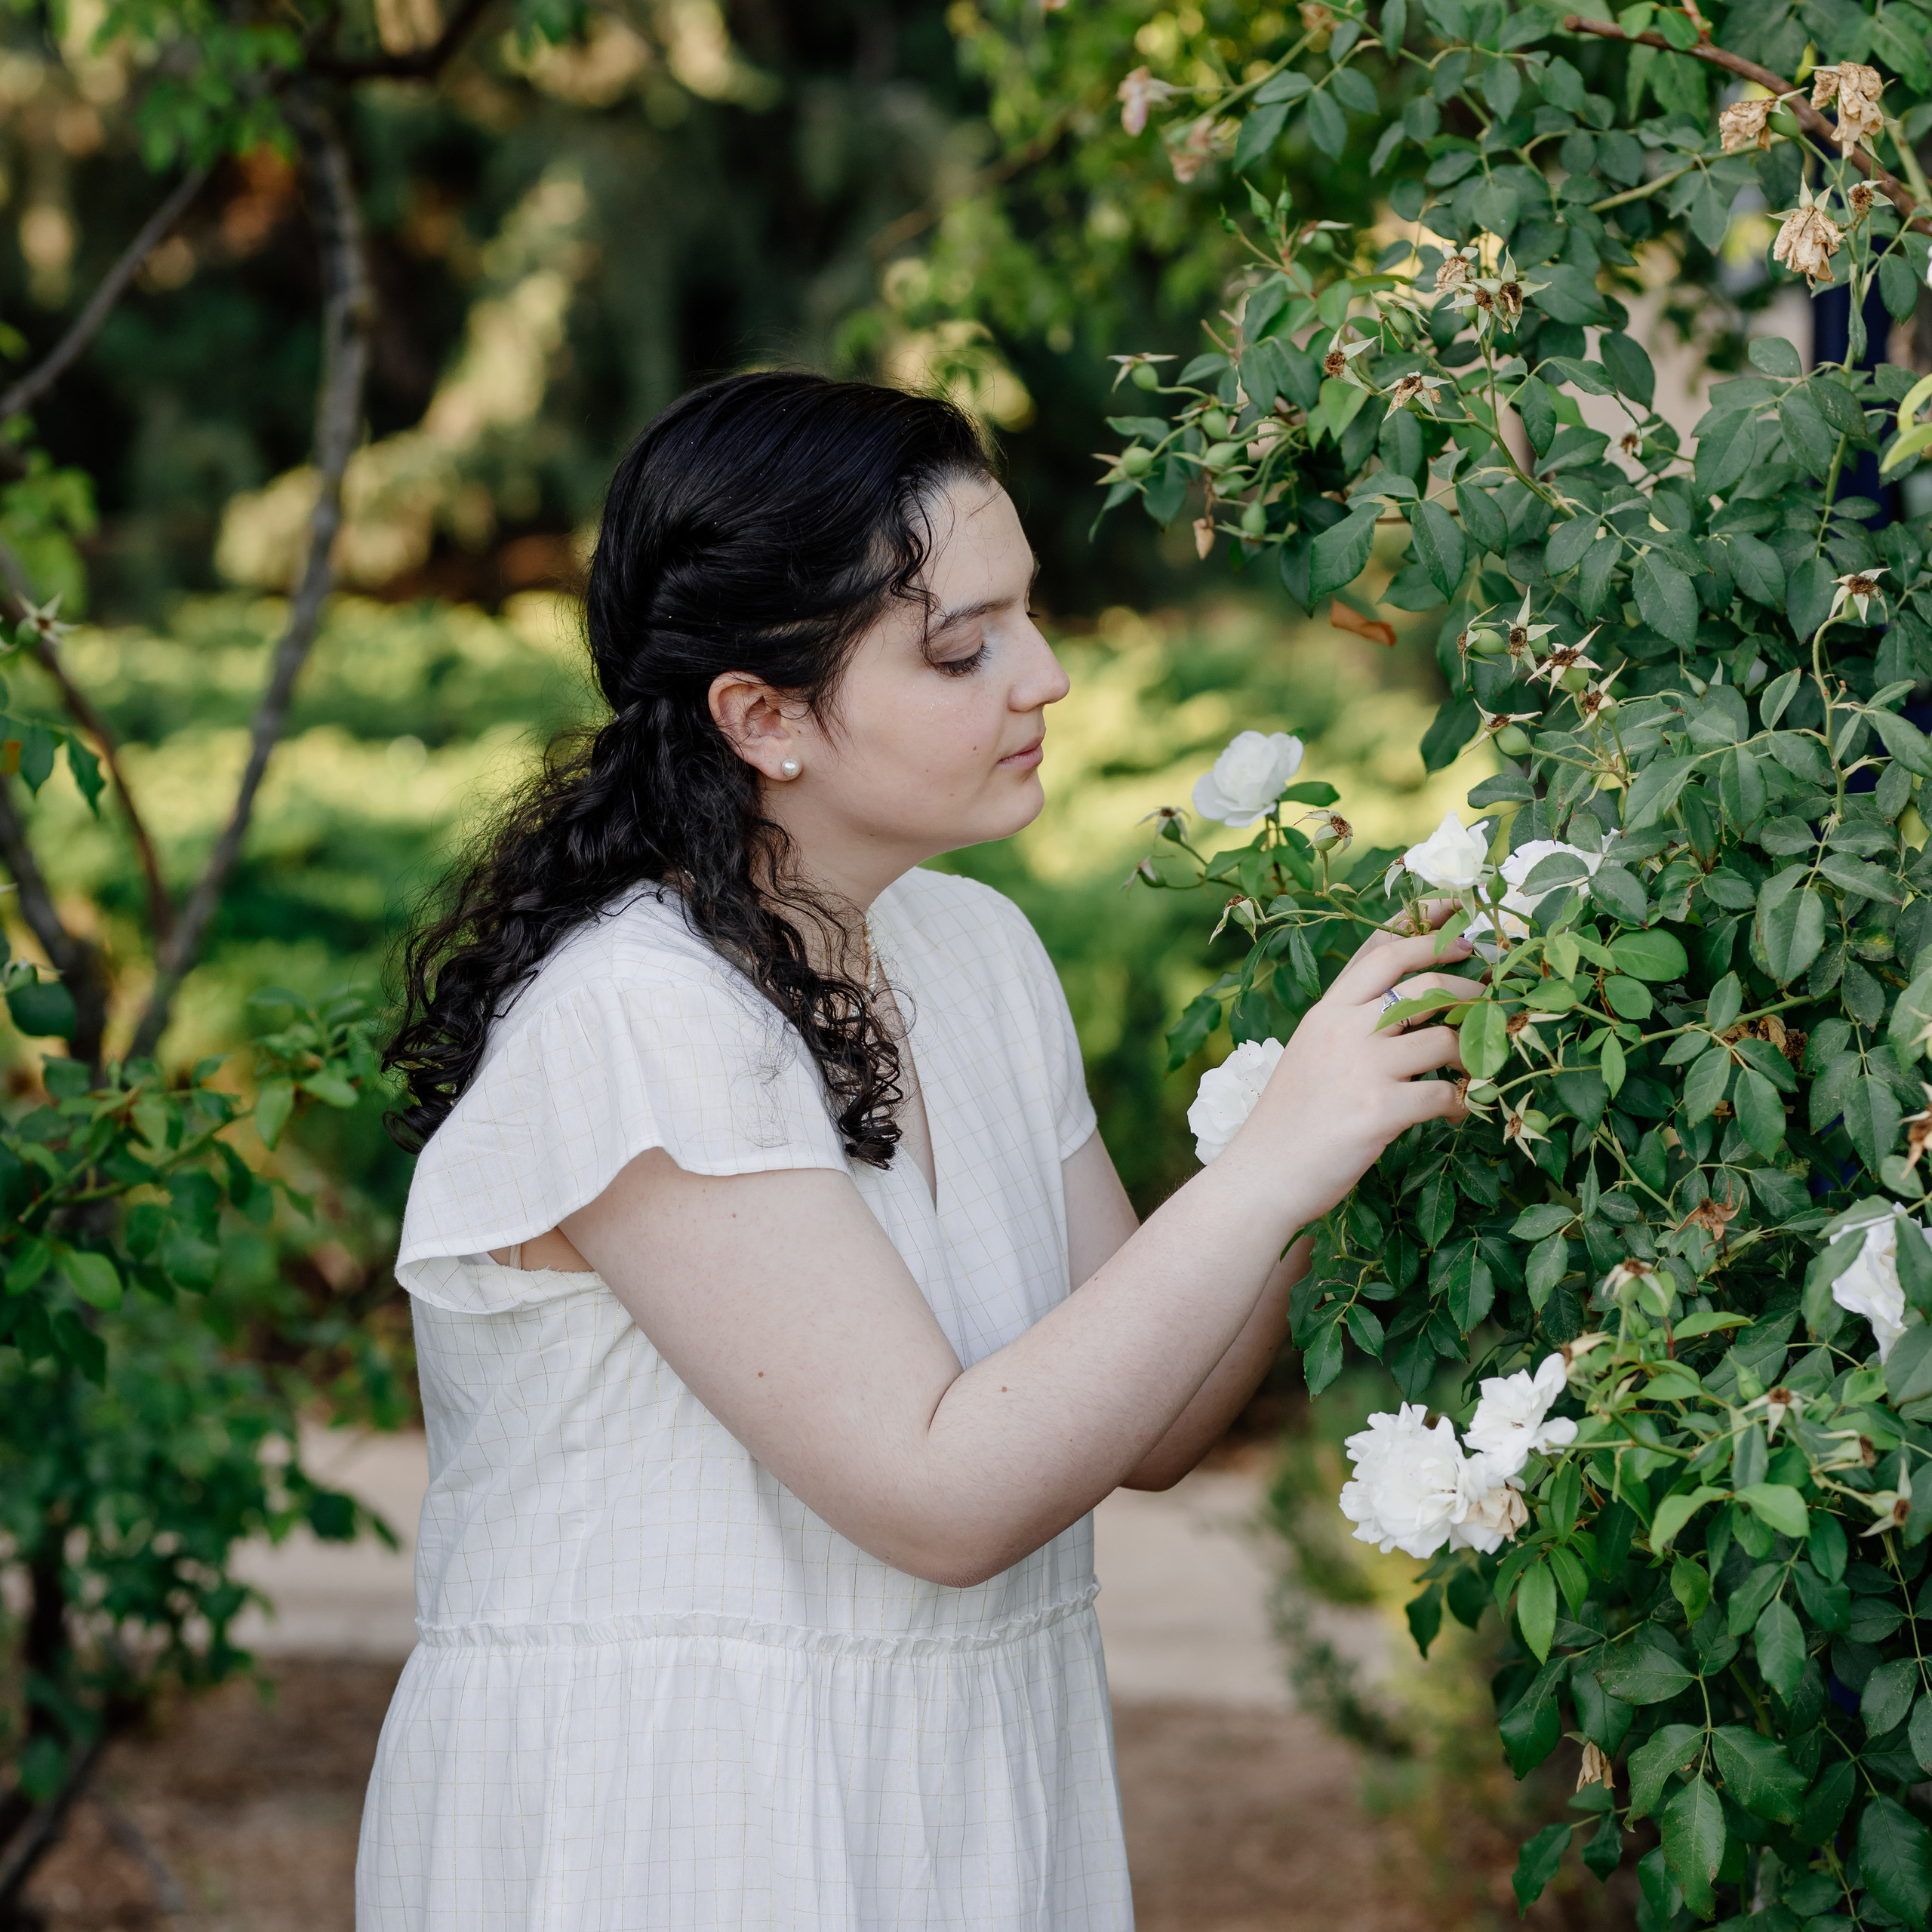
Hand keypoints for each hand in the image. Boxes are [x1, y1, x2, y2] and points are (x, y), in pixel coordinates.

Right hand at [1236, 901, 1475, 1224]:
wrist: (1262, 1175)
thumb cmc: (1288, 1120)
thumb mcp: (1310, 1054)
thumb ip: (1348, 1025)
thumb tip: (1404, 1006)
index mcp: (1326, 1012)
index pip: (1379, 951)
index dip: (1423, 927)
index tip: (1456, 914)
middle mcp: (1343, 1029)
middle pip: (1420, 981)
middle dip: (1465, 982)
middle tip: (1489, 991)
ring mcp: (1361, 1068)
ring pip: (1442, 1037)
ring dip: (1472, 1050)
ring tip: (1478, 1064)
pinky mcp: (1379, 1111)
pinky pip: (1443, 1094)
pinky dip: (1462, 1103)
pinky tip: (1461, 1111)